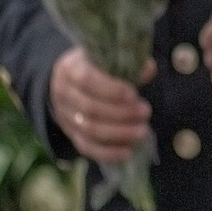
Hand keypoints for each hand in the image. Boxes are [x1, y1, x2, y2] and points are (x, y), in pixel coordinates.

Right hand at [50, 47, 151, 165]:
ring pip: (89, 129)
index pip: (86, 80)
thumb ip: (128, 63)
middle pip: (90, 108)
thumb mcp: (108, 58)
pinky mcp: (71, 134)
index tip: (133, 93)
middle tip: (145, 111)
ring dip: (119, 133)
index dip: (111, 89)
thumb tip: (148, 70)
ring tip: (143, 130)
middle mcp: (63, 93)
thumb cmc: (97, 67)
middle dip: (121, 113)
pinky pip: (86, 147)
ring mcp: (65, 116)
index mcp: (70, 68)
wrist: (72, 82)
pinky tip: (128, 151)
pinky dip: (107, 152)